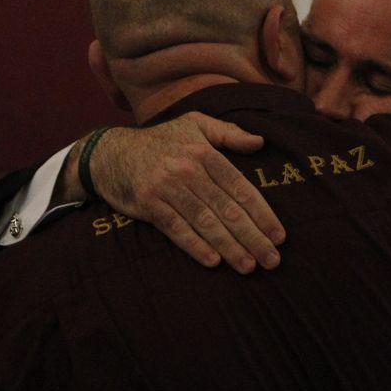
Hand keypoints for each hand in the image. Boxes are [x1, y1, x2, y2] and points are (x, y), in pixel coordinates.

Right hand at [82, 114, 285, 272]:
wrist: (111, 152)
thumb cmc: (161, 140)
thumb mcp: (195, 124)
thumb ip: (229, 133)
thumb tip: (260, 142)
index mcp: (205, 153)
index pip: (241, 187)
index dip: (262, 213)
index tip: (279, 235)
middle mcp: (188, 170)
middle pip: (227, 209)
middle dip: (253, 237)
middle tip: (273, 260)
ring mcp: (167, 188)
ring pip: (205, 222)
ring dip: (229, 247)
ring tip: (249, 266)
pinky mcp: (148, 204)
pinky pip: (176, 228)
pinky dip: (194, 245)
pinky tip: (213, 261)